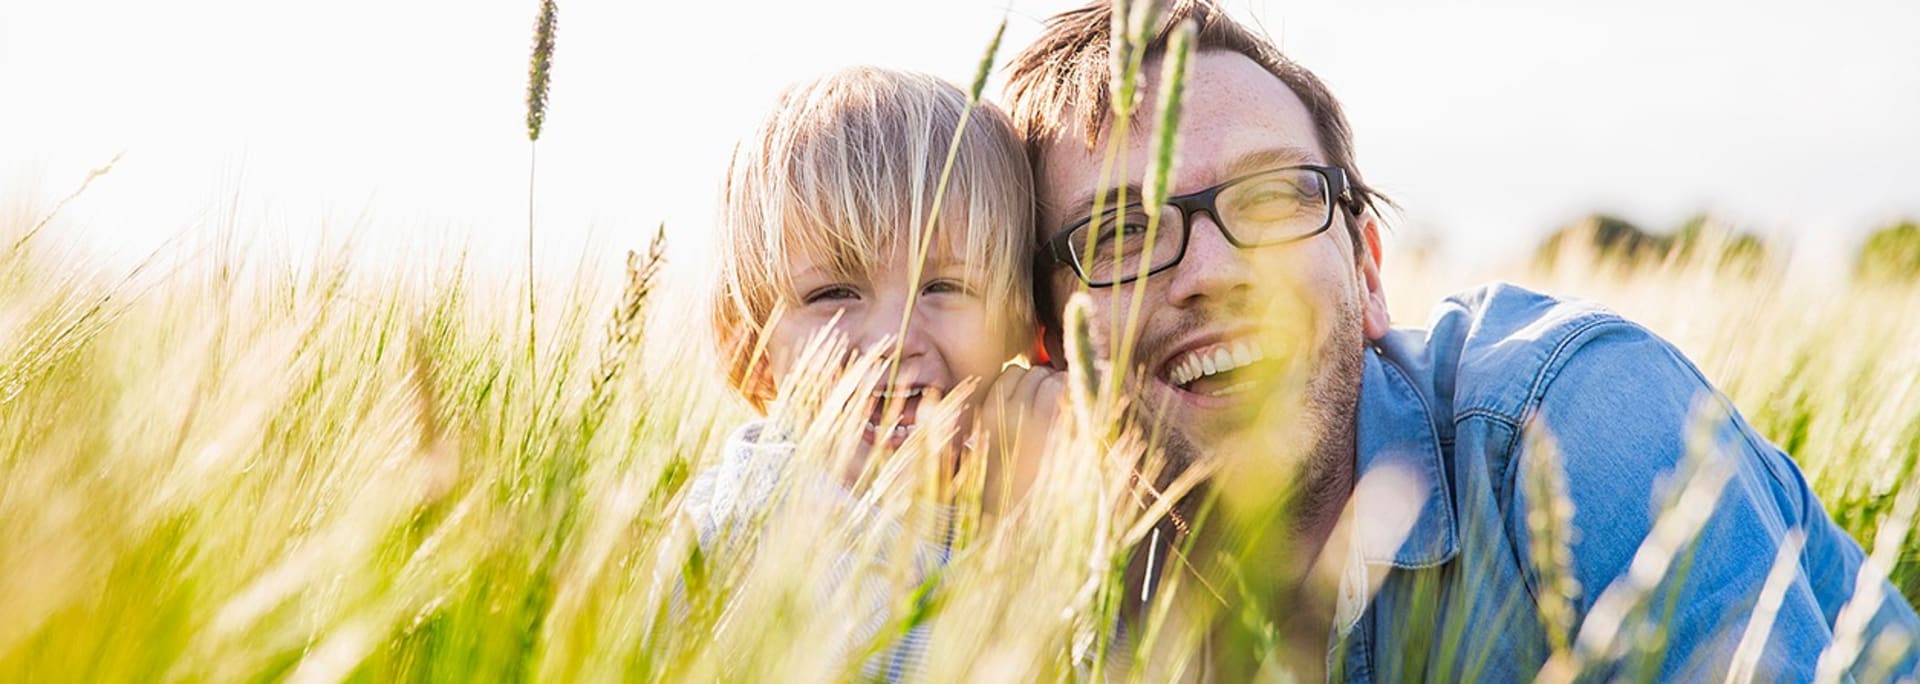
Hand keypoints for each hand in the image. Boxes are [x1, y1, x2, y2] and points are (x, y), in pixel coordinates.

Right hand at [978, 361, 1066, 515]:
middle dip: (1047, 384)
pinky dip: (1083, 404)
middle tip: (1052, 407)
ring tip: (1066, 413)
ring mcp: (1044, 422)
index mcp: (989, 414)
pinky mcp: (1071, 434)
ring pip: (1058, 382)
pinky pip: (1080, 401)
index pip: (1013, 373)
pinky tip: (1080, 422)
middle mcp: (1014, 412)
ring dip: (1066, 391)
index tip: (1032, 398)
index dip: (1026, 383)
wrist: (1022, 525)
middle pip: (1037, 374)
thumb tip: (1022, 382)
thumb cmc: (1003, 488)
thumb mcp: (984, 448)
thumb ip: (996, 415)